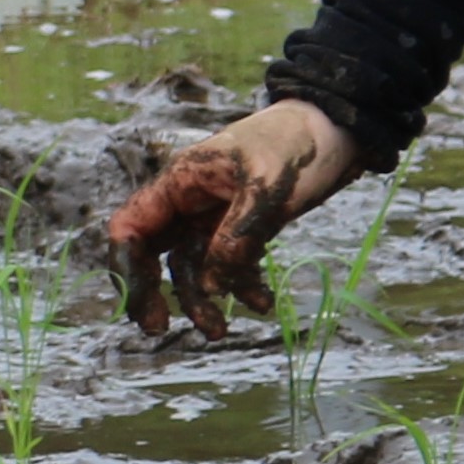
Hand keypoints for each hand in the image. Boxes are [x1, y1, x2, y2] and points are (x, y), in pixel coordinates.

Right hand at [106, 98, 359, 340]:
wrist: (337, 131)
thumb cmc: (297, 146)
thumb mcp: (266, 191)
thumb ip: (237, 238)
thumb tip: (211, 288)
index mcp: (180, 181)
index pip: (130, 227)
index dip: (125, 267)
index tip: (141, 305)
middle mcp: (189, 201)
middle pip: (154, 253)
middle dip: (154, 292)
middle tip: (161, 328)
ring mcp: (215, 216)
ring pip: (193, 267)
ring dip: (202, 299)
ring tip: (220, 332)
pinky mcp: (242, 229)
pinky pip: (228, 266)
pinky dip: (240, 287)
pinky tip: (262, 303)